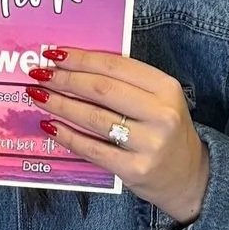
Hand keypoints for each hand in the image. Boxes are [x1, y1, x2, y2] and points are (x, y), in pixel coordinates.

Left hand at [29, 49, 210, 221]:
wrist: (190, 176)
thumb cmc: (164, 130)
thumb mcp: (158, 99)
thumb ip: (125, 82)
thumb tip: (73, 66)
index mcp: (166, 88)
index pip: (115, 66)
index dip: (80, 58)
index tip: (53, 53)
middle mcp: (161, 114)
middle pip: (102, 90)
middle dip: (64, 79)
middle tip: (39, 74)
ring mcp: (149, 144)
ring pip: (94, 118)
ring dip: (60, 105)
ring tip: (38, 96)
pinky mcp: (135, 170)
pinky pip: (93, 149)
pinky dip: (67, 136)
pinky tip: (49, 126)